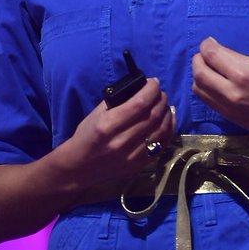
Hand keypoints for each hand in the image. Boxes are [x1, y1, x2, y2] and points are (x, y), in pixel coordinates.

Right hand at [57, 78, 175, 190]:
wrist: (79, 167)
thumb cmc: (86, 136)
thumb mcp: (96, 114)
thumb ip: (118, 101)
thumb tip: (141, 89)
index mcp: (108, 125)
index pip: (139, 104)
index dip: (151, 90)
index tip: (155, 82)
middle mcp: (122, 141)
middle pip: (152, 116)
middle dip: (161, 100)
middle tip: (161, 93)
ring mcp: (132, 155)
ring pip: (160, 130)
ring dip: (167, 114)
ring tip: (166, 105)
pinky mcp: (139, 165)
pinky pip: (161, 145)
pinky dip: (169, 130)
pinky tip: (169, 119)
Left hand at [191, 37, 248, 144]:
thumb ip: (236, 58)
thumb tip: (216, 49)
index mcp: (243, 74)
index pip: (211, 55)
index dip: (206, 45)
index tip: (209, 42)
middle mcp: (230, 91)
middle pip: (199, 72)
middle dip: (198, 59)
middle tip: (205, 54)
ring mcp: (227, 107)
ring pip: (198, 88)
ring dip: (199, 75)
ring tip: (209, 69)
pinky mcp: (227, 117)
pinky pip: (205, 100)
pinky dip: (204, 88)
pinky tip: (213, 83)